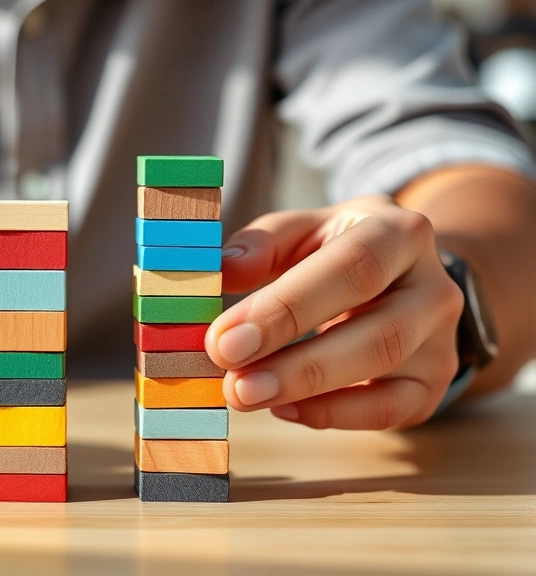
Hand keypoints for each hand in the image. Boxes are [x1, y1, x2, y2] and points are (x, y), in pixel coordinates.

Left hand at [206, 195, 463, 429]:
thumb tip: (224, 269)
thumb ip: (261, 245)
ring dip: (307, 390)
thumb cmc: (336, 251)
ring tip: (245, 394)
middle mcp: (434, 287)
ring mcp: (441, 340)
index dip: (287, 306)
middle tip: (233, 380)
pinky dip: (331, 414)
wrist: (398, 277)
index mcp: (401, 233)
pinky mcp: (431, 384)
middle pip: (377, 330)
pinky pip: (387, 410)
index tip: (226, 338)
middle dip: (298, 362)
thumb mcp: (302, 231)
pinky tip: (281, 407)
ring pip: (382, 371)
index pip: (352, 267)